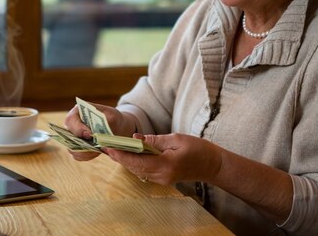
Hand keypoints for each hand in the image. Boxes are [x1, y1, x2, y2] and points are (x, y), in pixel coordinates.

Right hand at [63, 102, 136, 161]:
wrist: (115, 127)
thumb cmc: (112, 118)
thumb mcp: (113, 116)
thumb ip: (106, 122)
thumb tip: (98, 132)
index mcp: (78, 111)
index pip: (70, 120)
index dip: (78, 128)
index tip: (89, 134)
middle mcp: (72, 125)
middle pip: (68, 136)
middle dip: (81, 143)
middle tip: (95, 146)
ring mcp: (73, 137)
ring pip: (72, 148)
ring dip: (85, 152)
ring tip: (98, 150)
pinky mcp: (78, 148)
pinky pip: (78, 155)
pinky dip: (88, 156)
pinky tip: (97, 152)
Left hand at [105, 133, 222, 185]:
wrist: (212, 165)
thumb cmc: (198, 149)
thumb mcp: (176, 139)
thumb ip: (155, 140)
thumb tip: (136, 137)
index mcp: (165, 165)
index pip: (137, 161)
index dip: (121, 155)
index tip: (109, 147)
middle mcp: (162, 176)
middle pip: (135, 167)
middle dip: (120, 157)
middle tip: (105, 146)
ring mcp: (162, 180)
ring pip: (138, 170)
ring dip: (126, 160)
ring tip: (113, 149)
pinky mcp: (164, 179)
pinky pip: (145, 172)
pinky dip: (136, 163)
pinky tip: (129, 154)